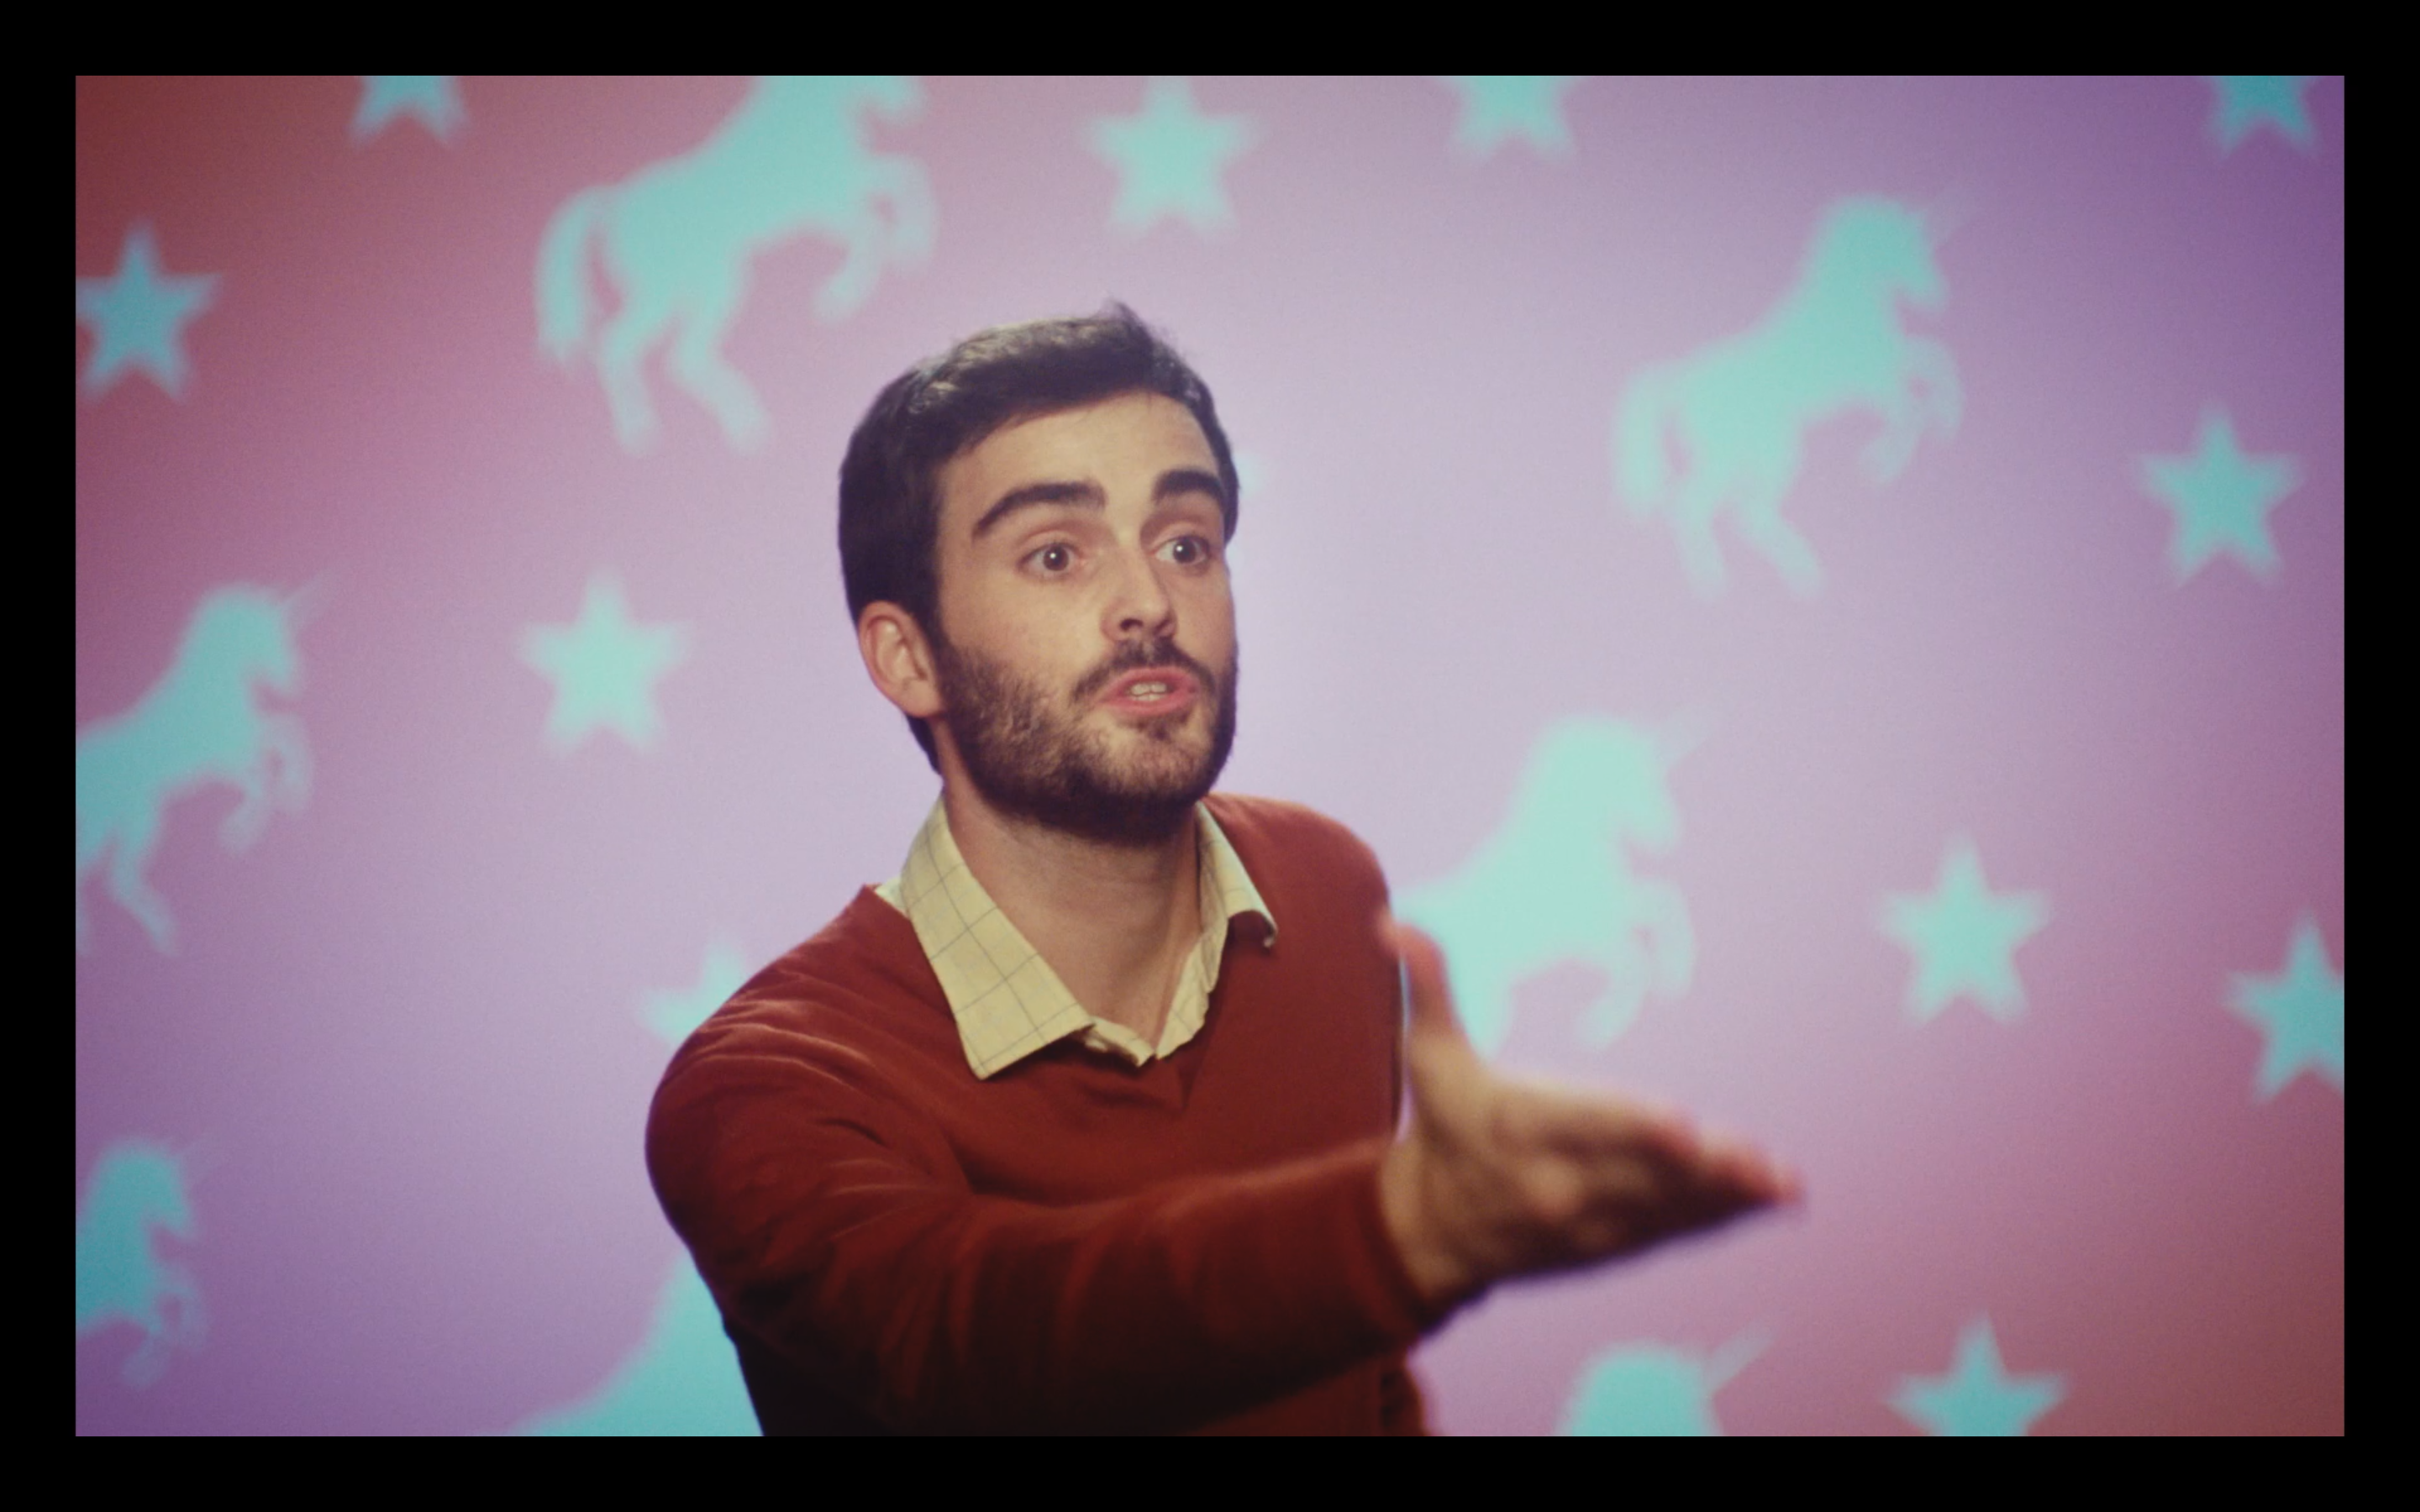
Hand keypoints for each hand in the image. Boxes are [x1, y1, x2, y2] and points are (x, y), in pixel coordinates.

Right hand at [1376, 919, 1800, 1306]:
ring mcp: (1590, 1223)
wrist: (1429, 1231)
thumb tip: (1396, 924)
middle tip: (1759, 1164)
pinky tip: (1771, 1199)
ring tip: (1784, 1186)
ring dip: (1728, 1197)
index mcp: (1520, 1131)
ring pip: (1668, 1208)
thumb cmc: (1441, 1127)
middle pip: (1641, 1174)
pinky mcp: (1612, 1245)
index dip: (1637, 1129)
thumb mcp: (1429, 1057)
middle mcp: (1559, 1186)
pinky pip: (1675, 1230)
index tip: (1683, 1127)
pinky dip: (1722, 1217)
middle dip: (1704, 1171)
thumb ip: (1428, 988)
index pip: (1586, 1127)